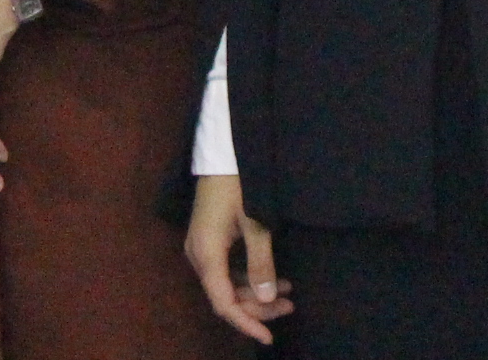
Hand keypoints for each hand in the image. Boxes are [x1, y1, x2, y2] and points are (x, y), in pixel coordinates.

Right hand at [185, 173, 296, 343]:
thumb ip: (261, 263)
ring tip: (288, 293)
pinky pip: (226, 270)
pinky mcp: (208, 241)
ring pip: (226, 285)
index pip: (223, 302)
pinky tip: (273, 278)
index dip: (246, 323)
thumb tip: (267, 298)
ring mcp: (201, 248)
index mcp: (206, 254)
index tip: (268, 337)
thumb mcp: (256, 223)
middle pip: (225, 296)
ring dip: (255, 293)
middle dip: (257, 307)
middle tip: (290, 306)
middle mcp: (198, 255)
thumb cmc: (239, 183)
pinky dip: (248, 278)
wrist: (223, 151)